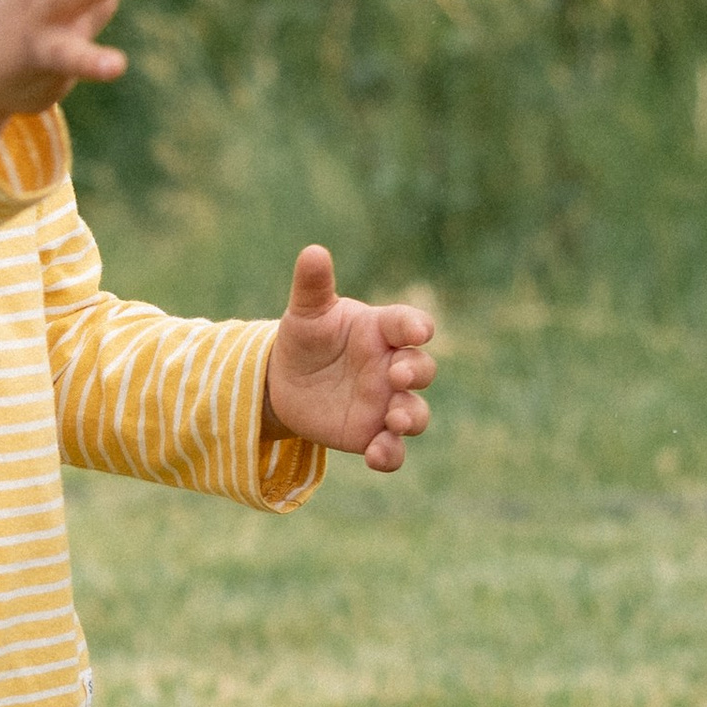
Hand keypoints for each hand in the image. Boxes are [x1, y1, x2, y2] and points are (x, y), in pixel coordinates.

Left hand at [263, 246, 436, 472]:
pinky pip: (392, 449)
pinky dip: (391, 454)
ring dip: (412, 417)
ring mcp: (385, 402)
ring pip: (415, 413)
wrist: (284, 382)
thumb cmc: (305, 339)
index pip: (408, 324)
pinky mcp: (371, 434)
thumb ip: (313, 286)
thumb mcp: (306, 313)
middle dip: (417, 372)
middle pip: (422, 369)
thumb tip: (313, 251)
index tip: (417, 331)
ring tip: (394, 419)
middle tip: (398, 376)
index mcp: (380, 331)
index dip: (417, 326)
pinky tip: (376, 454)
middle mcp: (390, 367)